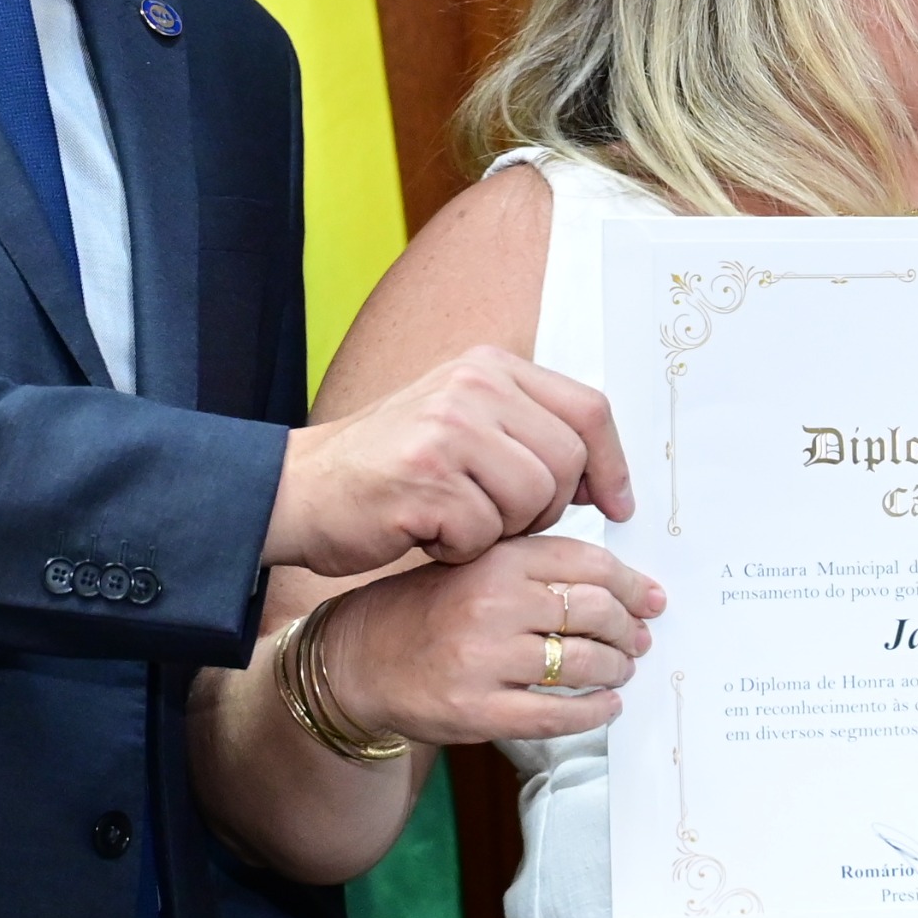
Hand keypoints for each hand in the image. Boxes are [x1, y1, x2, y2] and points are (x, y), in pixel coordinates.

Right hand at [265, 349, 631, 574]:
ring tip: (459, 522)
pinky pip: (488, 533)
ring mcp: (449, 428)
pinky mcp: (428, 478)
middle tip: (502, 520)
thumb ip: (526, 431)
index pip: (587, 409)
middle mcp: (473, 386)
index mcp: (489, 367)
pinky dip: (464, 550)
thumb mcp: (461, 423)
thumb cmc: (386, 469)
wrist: (299, 491)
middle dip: (549, 507)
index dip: (611, 463)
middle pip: (568, 460)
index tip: (618, 504)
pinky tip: (430, 535)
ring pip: (536, 498)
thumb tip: (604, 475)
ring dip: (505, 529)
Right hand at [328, 537, 665, 747]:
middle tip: (638, 639)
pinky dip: (595, 712)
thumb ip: (535, 566)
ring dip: (615, 668)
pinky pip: (558, 714)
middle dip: (627, 629)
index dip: (630, 583)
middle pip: (593, 612)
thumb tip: (619, 586)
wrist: (358, 661)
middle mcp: (492, 604)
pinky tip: (608, 706)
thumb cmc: (425, 611)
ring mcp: (485, 660)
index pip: (587, 564)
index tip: (650, 598)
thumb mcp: (474, 565)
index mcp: (496, 560)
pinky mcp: (479, 710)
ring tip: (622, 669)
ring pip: (582, 663)